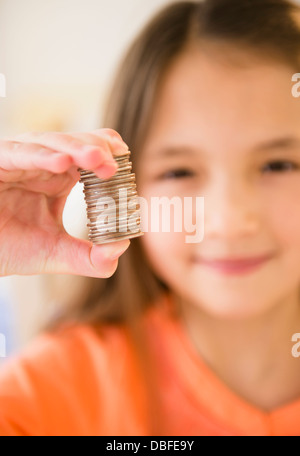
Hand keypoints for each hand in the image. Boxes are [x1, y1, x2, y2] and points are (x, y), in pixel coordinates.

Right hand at [0, 129, 130, 277]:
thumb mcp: (56, 253)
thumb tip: (121, 249)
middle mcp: (40, 164)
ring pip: (47, 143)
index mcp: (58, 178)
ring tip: (96, 158)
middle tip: (114, 164)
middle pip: (72, 144)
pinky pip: (17, 154)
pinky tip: (62, 162)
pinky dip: (40, 156)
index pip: (87, 157)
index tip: (125, 162)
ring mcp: (18, 161)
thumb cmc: (11, 247)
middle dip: (95, 149)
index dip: (107, 155)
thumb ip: (90, 257)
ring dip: (74, 148)